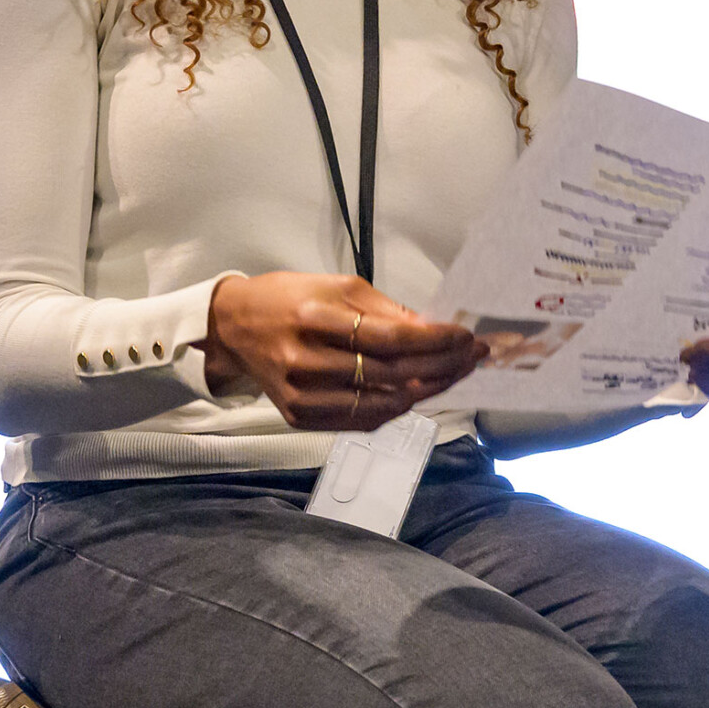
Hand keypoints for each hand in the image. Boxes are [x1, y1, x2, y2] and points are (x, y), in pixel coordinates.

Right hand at [203, 273, 486, 429]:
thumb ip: (385, 310)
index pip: (388, 339)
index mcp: (314, 318)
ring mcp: (302, 396)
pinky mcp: (300, 418)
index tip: (466, 336)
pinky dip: (397, 410)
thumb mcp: (336, 286)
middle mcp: (305, 362)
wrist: (235, 328)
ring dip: (427, 391)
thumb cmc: (289, 298)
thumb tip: (433, 328)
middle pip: (391, 375)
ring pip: (382, 404)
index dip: (433, 341)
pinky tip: (420, 393)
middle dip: (442, 366)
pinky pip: (361, 421)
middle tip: (473, 357)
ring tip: (455, 374)